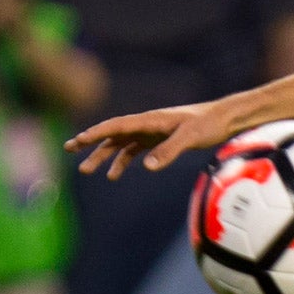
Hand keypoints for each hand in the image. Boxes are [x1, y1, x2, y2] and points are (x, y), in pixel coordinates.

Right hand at [66, 100, 236, 177]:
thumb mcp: (189, 138)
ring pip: (120, 143)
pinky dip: (122, 161)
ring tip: (87, 170)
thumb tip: (146, 167)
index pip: (116, 126)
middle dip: (90, 142)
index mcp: (150, 120)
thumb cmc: (208, 124)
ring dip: (103, 155)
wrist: (225, 119)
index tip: (77, 141)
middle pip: (112, 133)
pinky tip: (114, 174)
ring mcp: (151, 132)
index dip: (95, 133)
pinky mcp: (159, 140)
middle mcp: (147, 124)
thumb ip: (168, 152)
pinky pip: (133, 150)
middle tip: (68, 150)